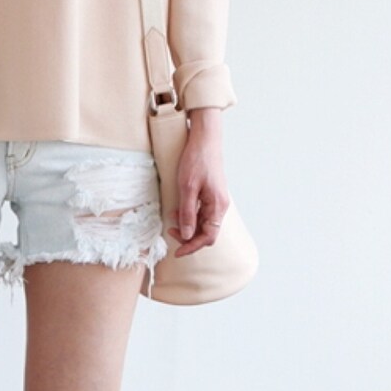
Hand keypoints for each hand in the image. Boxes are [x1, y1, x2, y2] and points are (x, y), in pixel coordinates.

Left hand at [169, 114, 229, 257]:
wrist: (205, 139)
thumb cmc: (197, 160)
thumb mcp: (187, 188)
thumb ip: (187, 213)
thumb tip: (187, 235)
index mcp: (217, 206)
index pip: (208, 237)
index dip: (192, 247)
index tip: (177, 252)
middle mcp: (220, 206)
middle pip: (206, 232)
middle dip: (188, 236)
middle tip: (171, 231)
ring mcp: (216, 200)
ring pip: (203, 222)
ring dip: (187, 224)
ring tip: (172, 217)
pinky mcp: (211, 194)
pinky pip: (201, 212)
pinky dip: (189, 215)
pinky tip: (178, 209)